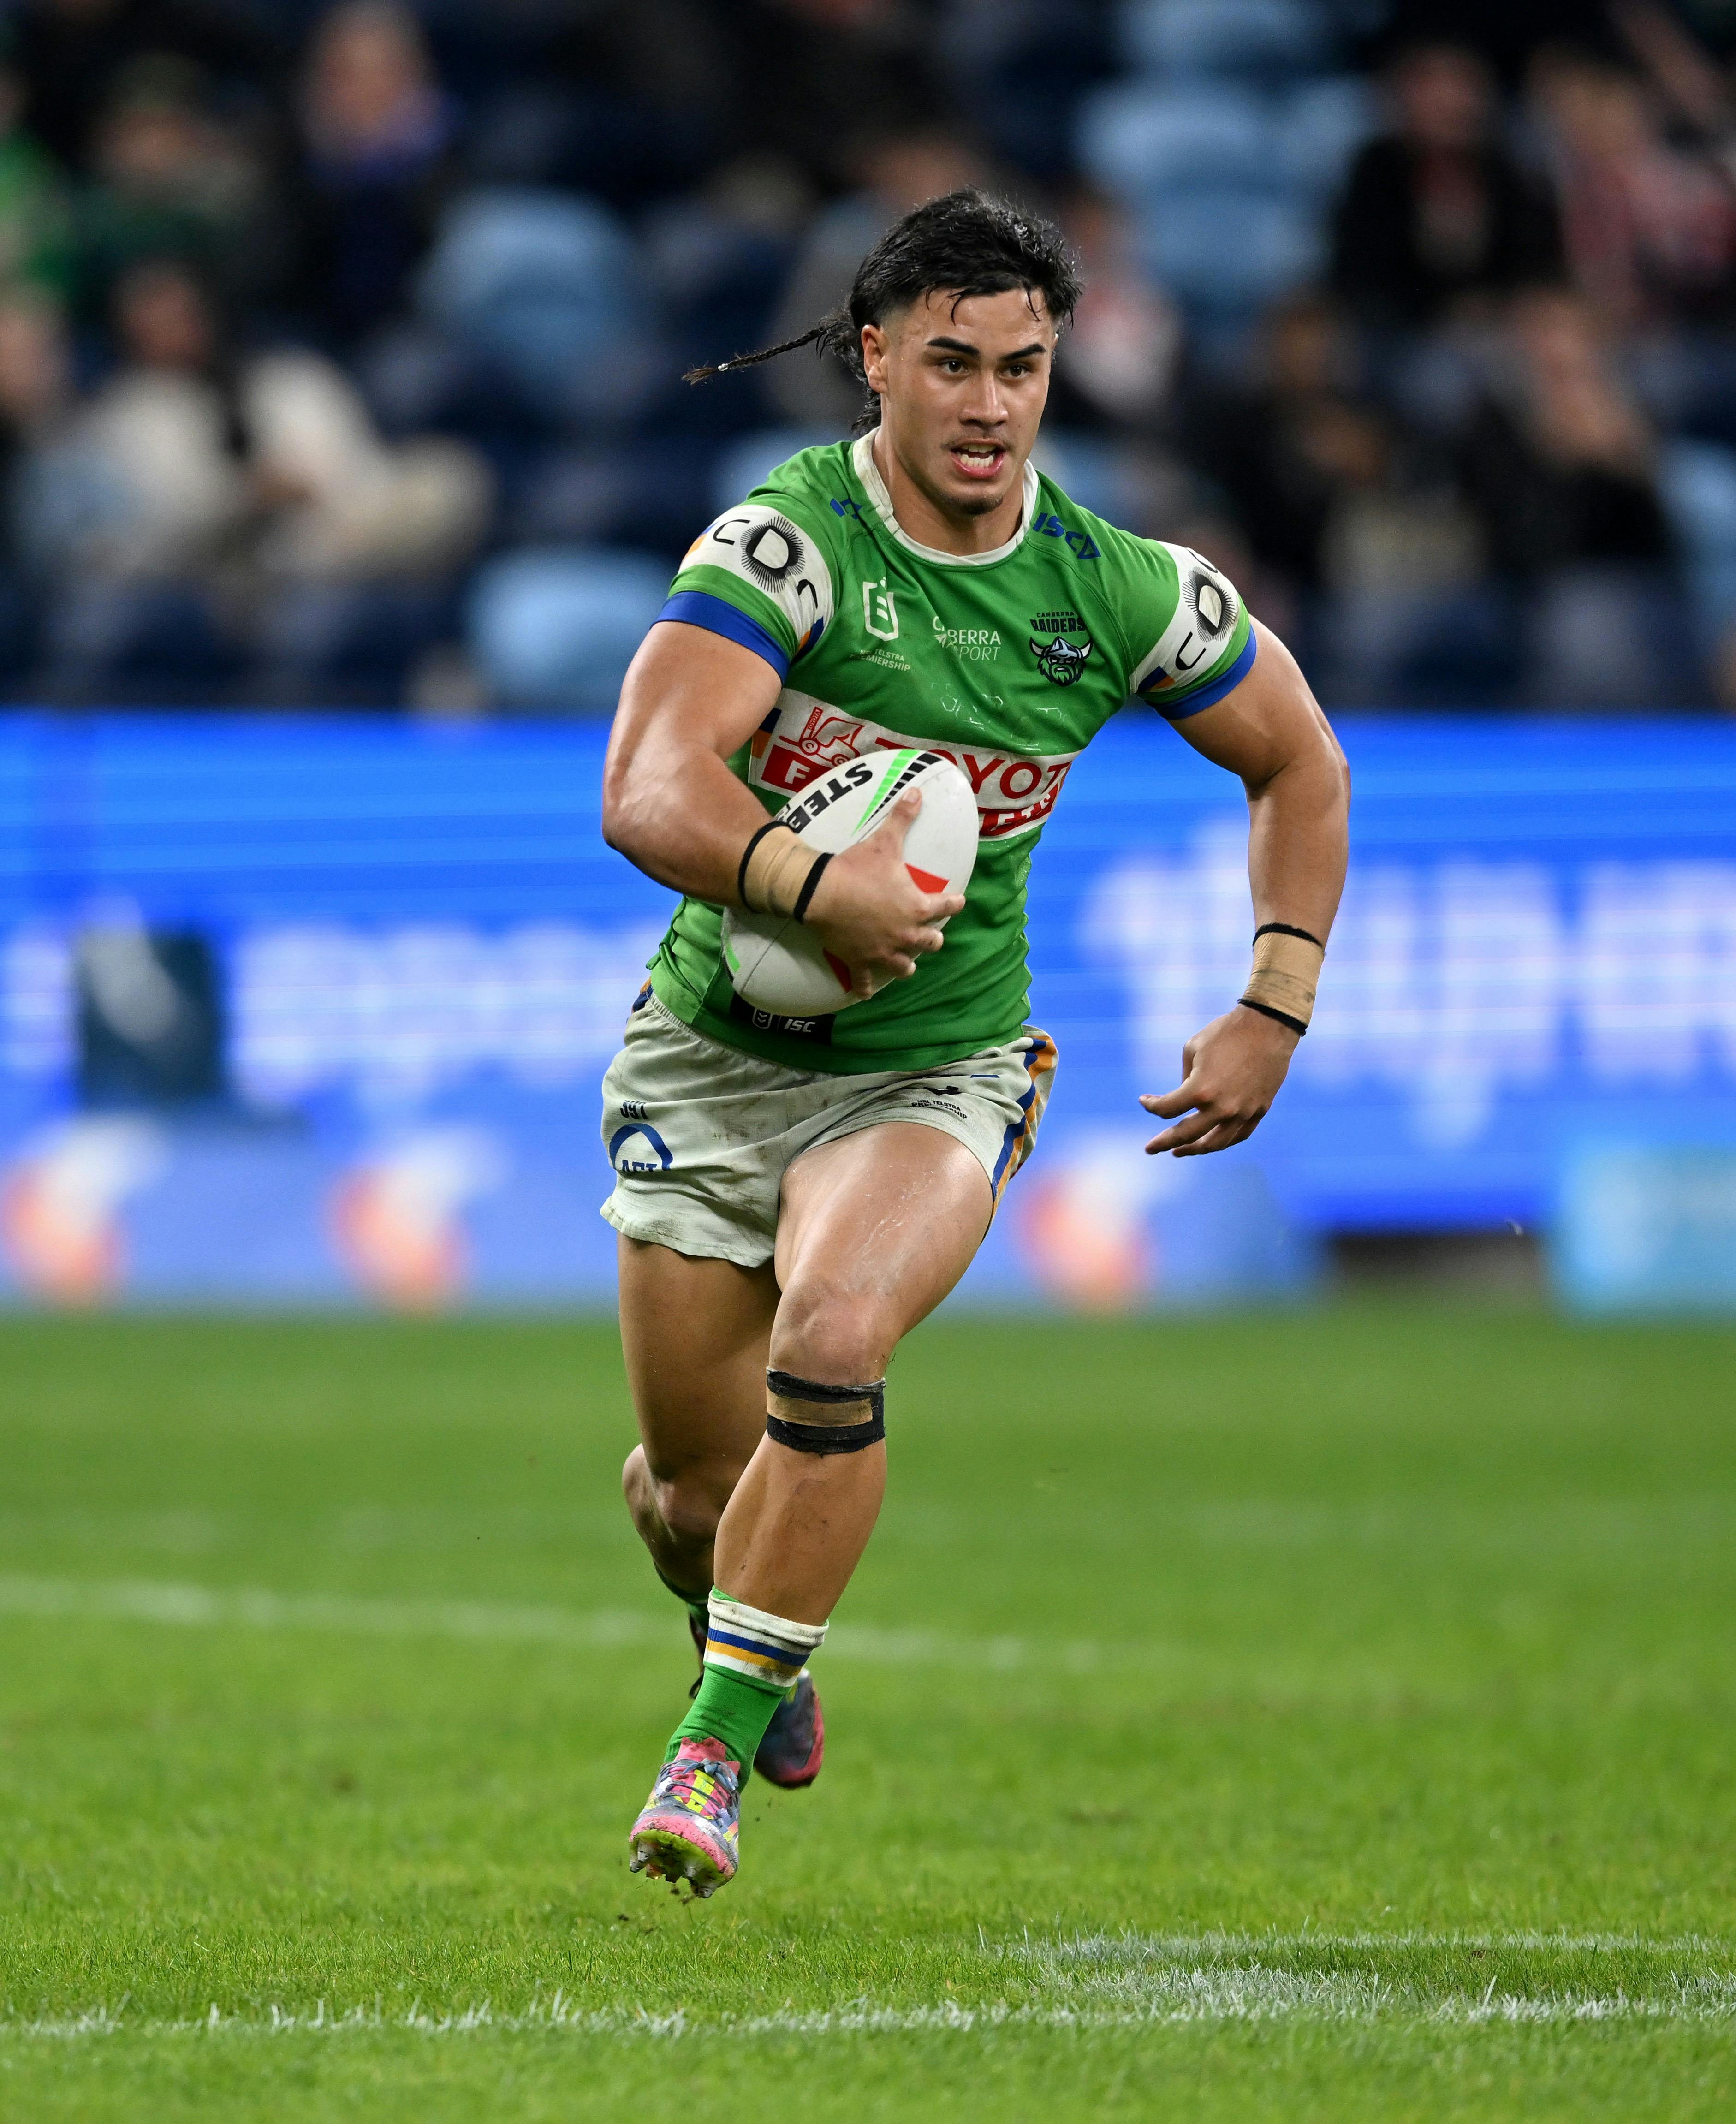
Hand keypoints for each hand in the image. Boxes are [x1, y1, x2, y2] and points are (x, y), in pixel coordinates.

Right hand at [802, 789, 964, 996]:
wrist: (820, 893)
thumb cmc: (857, 868)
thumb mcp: (884, 841)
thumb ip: (903, 818)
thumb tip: (917, 791)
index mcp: (917, 907)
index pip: (947, 906)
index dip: (954, 902)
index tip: (957, 901)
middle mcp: (906, 934)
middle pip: (931, 943)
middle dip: (931, 938)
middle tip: (928, 933)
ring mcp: (883, 951)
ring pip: (905, 968)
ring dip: (906, 965)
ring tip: (905, 962)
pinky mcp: (860, 962)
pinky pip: (865, 981)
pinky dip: (866, 987)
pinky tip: (867, 992)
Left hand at [1140, 1006, 1297, 1156]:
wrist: (1268, 1027)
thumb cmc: (1226, 1033)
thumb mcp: (1192, 1049)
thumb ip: (1184, 1080)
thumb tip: (1184, 1099)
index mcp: (1200, 1090)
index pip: (1167, 1109)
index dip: (1151, 1105)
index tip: (1144, 1100)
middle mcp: (1221, 1108)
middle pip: (1186, 1135)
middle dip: (1164, 1143)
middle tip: (1150, 1149)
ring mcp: (1243, 1113)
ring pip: (1214, 1144)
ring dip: (1194, 1149)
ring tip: (1179, 1151)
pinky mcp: (1259, 1111)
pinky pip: (1238, 1135)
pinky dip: (1222, 1141)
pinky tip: (1210, 1141)